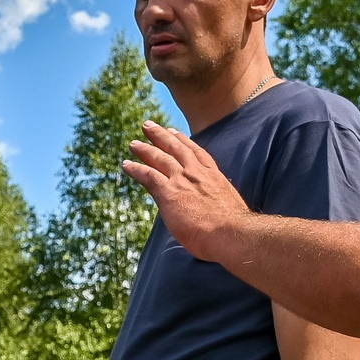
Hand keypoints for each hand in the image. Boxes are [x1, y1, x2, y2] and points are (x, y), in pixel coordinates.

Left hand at [122, 122, 252, 259]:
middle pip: (176, 148)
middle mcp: (197, 172)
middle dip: (161, 136)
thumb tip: (211, 210)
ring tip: (133, 144)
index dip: (183, 141)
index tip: (174, 132)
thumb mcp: (227, 207)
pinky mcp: (169, 192)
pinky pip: (148, 175)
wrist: (231, 233)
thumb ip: (215, 202)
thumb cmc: (233, 230)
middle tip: (149, 126)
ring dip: (145, 149)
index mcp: (213, 175)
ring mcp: (182, 180)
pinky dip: (135, 169)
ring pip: (160, 158)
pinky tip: (126, 165)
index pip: (196, 152)